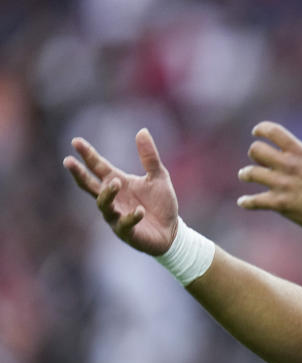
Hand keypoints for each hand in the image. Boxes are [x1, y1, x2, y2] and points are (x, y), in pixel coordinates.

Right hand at [63, 129, 178, 255]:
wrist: (172, 231)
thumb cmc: (161, 203)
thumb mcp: (159, 176)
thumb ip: (149, 157)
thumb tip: (142, 130)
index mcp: (117, 182)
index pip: (98, 167)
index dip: (87, 155)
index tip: (75, 141)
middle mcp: (113, 198)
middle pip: (89, 185)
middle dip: (78, 174)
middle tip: (68, 161)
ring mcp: (117, 215)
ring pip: (104, 205)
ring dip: (108, 194)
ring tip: (116, 183)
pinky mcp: (127, 232)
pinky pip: (124, 224)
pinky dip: (131, 217)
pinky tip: (140, 211)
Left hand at [237, 117, 301, 231]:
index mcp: (300, 152)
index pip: (273, 132)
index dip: (261, 129)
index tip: (257, 132)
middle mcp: (287, 166)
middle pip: (257, 151)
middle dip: (255, 153)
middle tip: (258, 158)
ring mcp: (282, 185)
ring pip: (251, 173)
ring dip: (246, 173)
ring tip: (245, 174)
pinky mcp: (280, 204)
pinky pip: (255, 201)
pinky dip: (247, 202)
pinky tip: (243, 202)